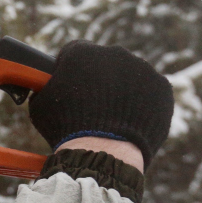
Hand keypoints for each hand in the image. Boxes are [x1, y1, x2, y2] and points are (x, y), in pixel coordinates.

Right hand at [29, 41, 173, 170]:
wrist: (103, 150)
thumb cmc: (65, 127)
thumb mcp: (40, 105)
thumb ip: (44, 87)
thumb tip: (43, 85)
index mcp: (81, 52)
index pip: (75, 51)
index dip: (70, 68)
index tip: (69, 84)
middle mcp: (114, 53)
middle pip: (104, 61)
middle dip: (98, 78)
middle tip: (91, 104)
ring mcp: (142, 69)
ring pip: (129, 74)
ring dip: (121, 89)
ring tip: (111, 116)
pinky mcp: (162, 87)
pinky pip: (149, 90)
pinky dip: (141, 102)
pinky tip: (130, 119)